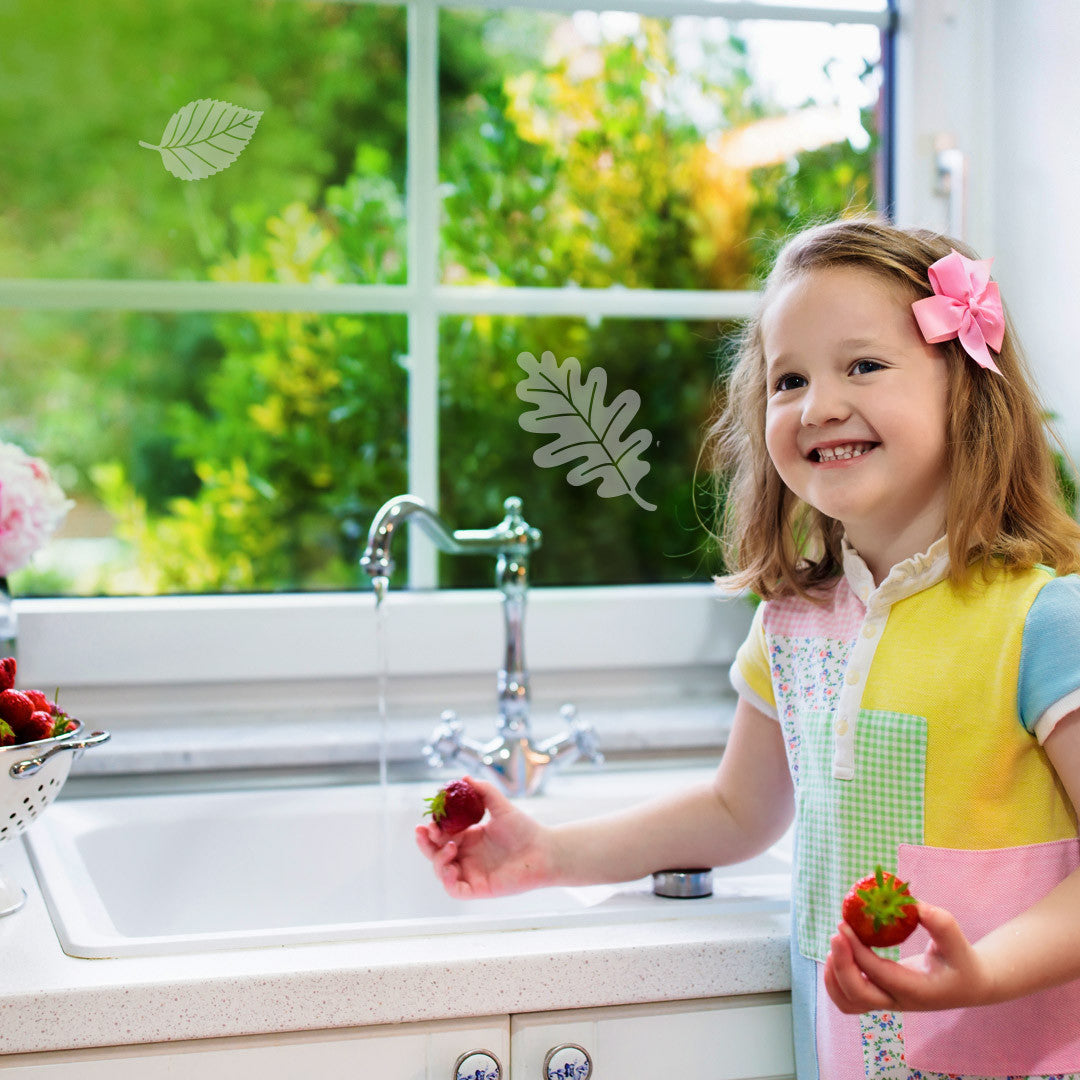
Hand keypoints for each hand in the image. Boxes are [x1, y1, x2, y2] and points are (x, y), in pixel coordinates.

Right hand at [414, 776, 554, 898]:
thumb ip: (483, 791)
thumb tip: (464, 777)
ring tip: (451, 847)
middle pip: (435, 853)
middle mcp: (467, 856)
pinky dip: (448, 880)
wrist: (543, 850)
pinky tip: (452, 867)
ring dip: (438, 859)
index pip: (441, 834)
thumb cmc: (525, 829)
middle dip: (425, 843)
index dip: (431, 829)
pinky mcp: (478, 888)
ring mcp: (471, 873)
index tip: (428, 820)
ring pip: (441, 871)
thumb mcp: (501, 806)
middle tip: (423, 832)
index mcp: (469, 837)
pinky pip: (454, 890)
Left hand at [824, 902, 996, 1013]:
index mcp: (916, 991)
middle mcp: (897, 1001)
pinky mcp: (880, 995)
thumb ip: (941, 924)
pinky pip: (849, 997)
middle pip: (858, 995)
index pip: (878, 974)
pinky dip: (836, 980)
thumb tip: (913, 903)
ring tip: (835, 945)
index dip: (857, 951)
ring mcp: (886, 1001)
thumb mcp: (957, 942)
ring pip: (848, 1002)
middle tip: (836, 933)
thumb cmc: (961, 960)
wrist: (968, 985)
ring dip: (834, 976)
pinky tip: (840, 953)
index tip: (844, 925)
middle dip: (841, 965)